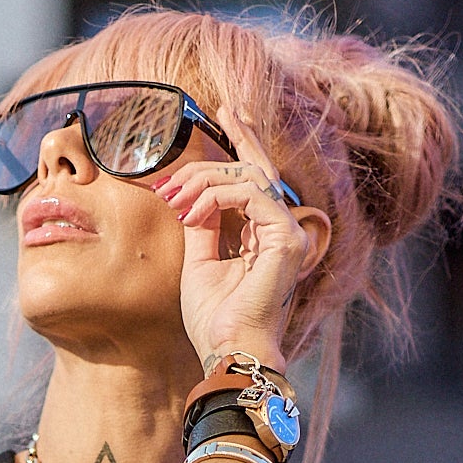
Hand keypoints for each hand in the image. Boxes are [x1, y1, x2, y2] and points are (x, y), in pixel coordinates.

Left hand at [154, 102, 328, 370]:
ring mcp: (288, 232)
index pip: (254, 178)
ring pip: (249, 176)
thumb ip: (202, 223)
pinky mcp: (286, 238)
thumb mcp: (199, 261)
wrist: (227, 351)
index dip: (241, 141)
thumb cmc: (214, 318)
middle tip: (207, 119)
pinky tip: (192, 212)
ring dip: (204, 180)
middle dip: (233, 137)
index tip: (223, 112)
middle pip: (257, 167)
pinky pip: (251, 194)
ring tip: (174, 198)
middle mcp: (282, 229)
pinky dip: (216, 197)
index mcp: (264, 234)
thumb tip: (192, 194)